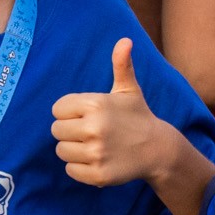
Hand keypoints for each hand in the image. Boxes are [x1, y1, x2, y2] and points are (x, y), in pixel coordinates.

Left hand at [52, 39, 171, 186]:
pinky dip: (80, 167)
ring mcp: (96, 153)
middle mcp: (94, 128)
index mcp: (95, 104)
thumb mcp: (128, 90)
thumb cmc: (137, 117)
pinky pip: (70, 170)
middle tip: (89, 132)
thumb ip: (121, 65)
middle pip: (56, 130)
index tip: (87, 115)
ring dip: (73, 149)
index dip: (70, 112)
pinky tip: (96, 160)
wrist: (158, 149)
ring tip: (92, 146)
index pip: (57, 109)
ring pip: (61, 151)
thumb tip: (125, 40)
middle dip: (70, 131)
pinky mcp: (98, 174)